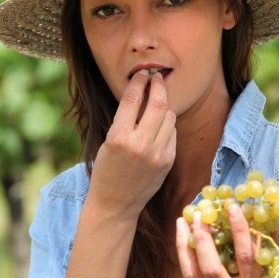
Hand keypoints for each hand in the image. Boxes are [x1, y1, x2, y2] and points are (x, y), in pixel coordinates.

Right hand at [87, 71, 175, 221]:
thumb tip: (141, 94)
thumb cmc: (106, 170)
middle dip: (158, 86)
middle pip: (157, 103)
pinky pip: (172, 134)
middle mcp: (140, 144)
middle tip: (157, 78)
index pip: (133, 99)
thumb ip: (124, 120)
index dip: (139, 81)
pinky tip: (158, 127)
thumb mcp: (107, 142)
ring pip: (168, 116)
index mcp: (118, 136)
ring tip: (156, 103)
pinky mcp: (168, 161)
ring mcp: (157, 153)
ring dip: (163, 106)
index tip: (142, 73)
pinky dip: (166, 126)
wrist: (115, 203)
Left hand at [176, 203, 278, 277]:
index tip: (232, 207)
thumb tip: (275, 220)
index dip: (239, 230)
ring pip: (192, 274)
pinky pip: (189, 277)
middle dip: (203, 238)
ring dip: (184, 245)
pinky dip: (185, 255)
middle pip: (212, 268)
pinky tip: (184, 237)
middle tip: (198, 213)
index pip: (246, 257)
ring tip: (182, 221)